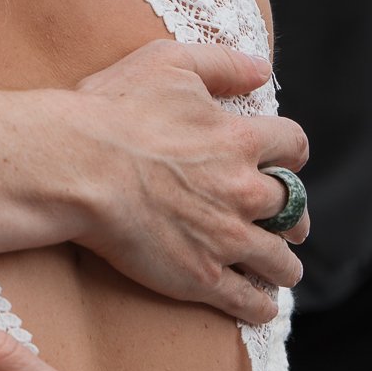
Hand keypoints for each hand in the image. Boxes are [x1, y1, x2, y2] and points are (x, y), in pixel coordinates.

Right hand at [66, 41, 308, 322]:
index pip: (293, 146)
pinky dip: (260, 305)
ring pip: (278, 260)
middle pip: (294, 208)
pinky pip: (248, 299)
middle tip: (291, 225)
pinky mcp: (201, 275)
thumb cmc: (111, 112)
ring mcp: (226, 238)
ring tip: (281, 271)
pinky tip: (261, 307)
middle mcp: (244, 191)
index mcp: (240, 139)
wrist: (76, 168)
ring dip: (284, 265)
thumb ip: (220, 64)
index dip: (292, 154)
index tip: (288, 161)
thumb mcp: (167, 64)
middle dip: (295, 217)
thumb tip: (261, 69)